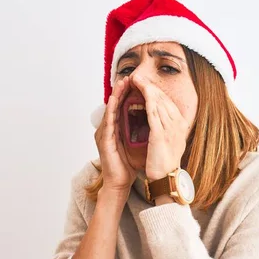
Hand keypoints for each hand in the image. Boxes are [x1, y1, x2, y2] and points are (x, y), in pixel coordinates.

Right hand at [94, 76, 136, 192]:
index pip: (122, 107)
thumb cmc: (128, 165)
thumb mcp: (138, 143)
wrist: (120, 182)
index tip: (137, 82)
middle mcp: (108, 129)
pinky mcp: (103, 140)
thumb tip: (155, 120)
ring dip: (116, 95)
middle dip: (121, 90)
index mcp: (116, 129)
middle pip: (115, 105)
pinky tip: (116, 100)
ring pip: (110, 109)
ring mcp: (104, 134)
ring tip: (122, 82)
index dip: (128, 94)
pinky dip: (112, 109)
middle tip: (128, 76)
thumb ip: (142, 130)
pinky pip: (108, 121)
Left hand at [131, 73, 189, 181]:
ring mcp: (171, 128)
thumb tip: (158, 119)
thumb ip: (165, 129)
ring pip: (159, 101)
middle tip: (138, 76)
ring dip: (147, 88)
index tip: (145, 84)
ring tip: (136, 79)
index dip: (156, 91)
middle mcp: (178, 124)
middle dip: (150, 86)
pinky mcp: (161, 134)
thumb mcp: (169, 142)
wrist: (166, 179)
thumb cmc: (164, 163)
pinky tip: (140, 91)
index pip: (168, 102)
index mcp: (180, 125)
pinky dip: (147, 99)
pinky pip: (153, 111)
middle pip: (164, 98)